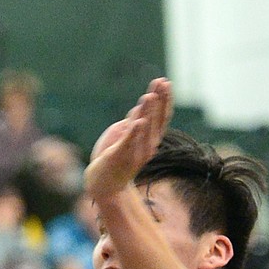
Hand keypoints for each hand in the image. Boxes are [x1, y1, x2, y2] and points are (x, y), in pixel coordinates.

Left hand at [85, 79, 172, 200]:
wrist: (104, 186)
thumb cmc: (113, 159)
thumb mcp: (124, 137)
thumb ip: (131, 124)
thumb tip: (138, 110)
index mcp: (150, 139)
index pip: (162, 116)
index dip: (165, 100)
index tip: (165, 82)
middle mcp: (148, 146)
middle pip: (156, 120)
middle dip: (159, 100)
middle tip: (162, 82)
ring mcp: (135, 153)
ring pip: (144, 129)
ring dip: (147, 112)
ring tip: (149, 96)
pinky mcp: (120, 157)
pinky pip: (128, 143)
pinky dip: (134, 133)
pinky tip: (138, 121)